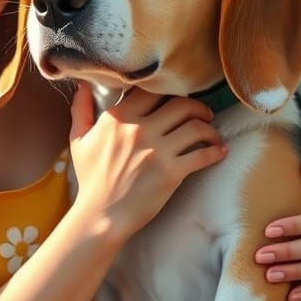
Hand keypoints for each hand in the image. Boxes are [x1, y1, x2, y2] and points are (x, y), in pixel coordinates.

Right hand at [69, 83, 227, 240]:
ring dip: (210, 129)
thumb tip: (83, 85)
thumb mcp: (79, 140)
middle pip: (181, 104)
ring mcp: (158, 151)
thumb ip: (81, 110)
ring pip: (196, 126)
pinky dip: (216, 152)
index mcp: (119, 118)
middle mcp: (141, 129)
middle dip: (197, 106)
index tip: (176, 99)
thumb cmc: (90, 178)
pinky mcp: (172, 173)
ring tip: (213, 134)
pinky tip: (220, 152)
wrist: (101, 215)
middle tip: (204, 114)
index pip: (152, 90)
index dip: (169, 91)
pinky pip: (202, 155)